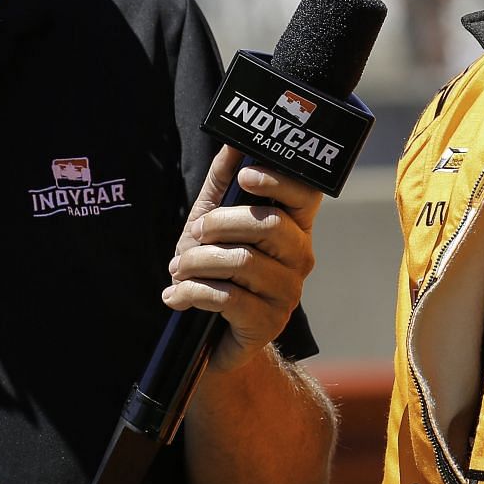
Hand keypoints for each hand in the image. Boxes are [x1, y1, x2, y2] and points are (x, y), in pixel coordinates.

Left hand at [164, 147, 321, 371]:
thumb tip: (232, 143)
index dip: (279, 181)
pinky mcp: (268, 323)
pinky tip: (177, 296)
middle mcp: (300, 257)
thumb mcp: (210, 225)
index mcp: (293, 227)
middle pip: (268, 224)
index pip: (306, 195)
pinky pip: (229, 298)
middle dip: (220, 224)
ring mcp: (288, 292)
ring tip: (178, 270)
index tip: (245, 178)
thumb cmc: (215, 274)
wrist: (210, 340)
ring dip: (198, 262)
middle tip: (194, 234)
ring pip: (244, 262)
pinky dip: (193, 293)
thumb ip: (221, 185)